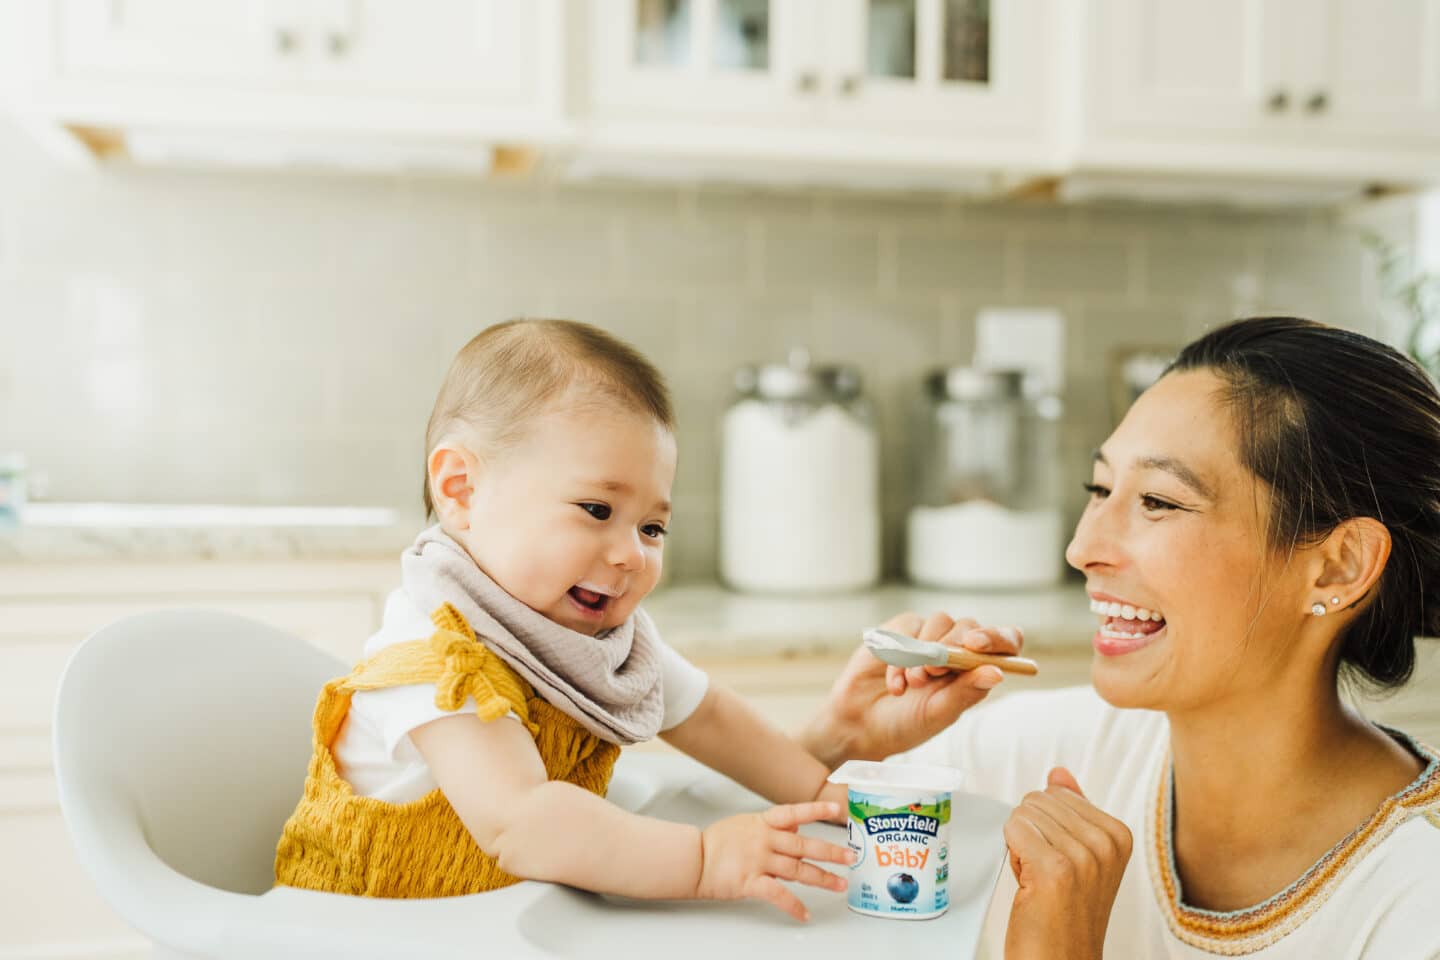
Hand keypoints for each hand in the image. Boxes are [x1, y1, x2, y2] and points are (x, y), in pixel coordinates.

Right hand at [695, 801, 852, 920]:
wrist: (694, 859)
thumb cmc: (717, 842)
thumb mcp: (746, 823)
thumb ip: (773, 826)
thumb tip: (797, 826)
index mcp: (763, 823)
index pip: (794, 812)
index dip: (817, 810)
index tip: (839, 810)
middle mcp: (764, 840)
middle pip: (803, 845)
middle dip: (830, 852)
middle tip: (851, 857)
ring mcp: (758, 861)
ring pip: (797, 870)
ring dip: (821, 878)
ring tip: (840, 884)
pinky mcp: (751, 882)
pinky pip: (778, 895)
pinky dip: (794, 906)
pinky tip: (805, 914)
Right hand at [801, 611, 1020, 765]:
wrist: (861, 725)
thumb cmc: (907, 724)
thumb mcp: (940, 713)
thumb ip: (966, 691)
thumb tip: (997, 672)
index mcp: (975, 669)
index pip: (1004, 642)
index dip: (998, 637)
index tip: (975, 645)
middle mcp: (956, 649)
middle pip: (969, 626)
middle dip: (952, 646)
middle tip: (932, 673)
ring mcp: (928, 637)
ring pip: (939, 621)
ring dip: (924, 654)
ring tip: (912, 683)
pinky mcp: (900, 631)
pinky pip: (908, 627)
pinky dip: (900, 656)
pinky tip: (896, 684)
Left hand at [1003, 768, 1132, 959]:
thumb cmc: (1065, 916)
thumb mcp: (1078, 857)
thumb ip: (1070, 810)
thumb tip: (1058, 774)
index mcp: (1117, 834)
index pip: (1055, 792)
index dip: (1045, 827)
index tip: (1060, 862)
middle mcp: (1106, 843)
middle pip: (1037, 800)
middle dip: (1031, 834)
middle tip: (1046, 874)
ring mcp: (1084, 855)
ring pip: (1023, 814)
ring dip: (1021, 847)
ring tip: (1040, 881)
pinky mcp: (1056, 868)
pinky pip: (1014, 828)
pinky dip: (1013, 854)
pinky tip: (1030, 884)